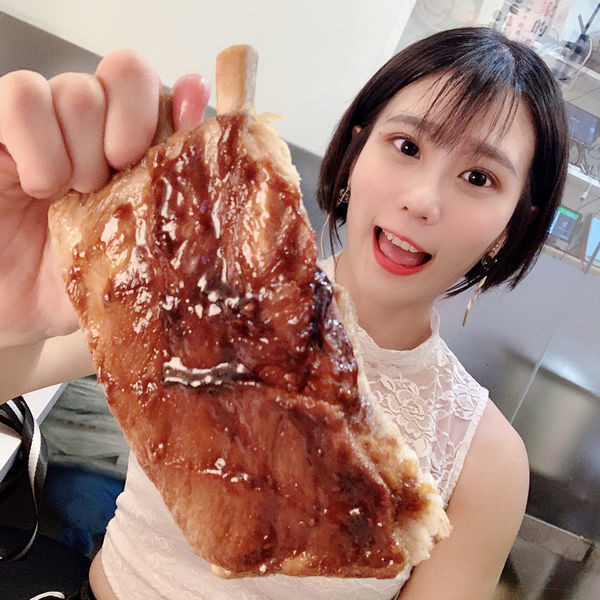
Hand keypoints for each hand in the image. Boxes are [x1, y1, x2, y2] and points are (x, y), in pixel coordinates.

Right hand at [0, 50, 209, 347]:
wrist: (23, 310)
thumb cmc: (84, 276)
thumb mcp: (140, 243)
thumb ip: (172, 183)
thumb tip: (201, 106)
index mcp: (132, 142)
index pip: (158, 84)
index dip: (165, 108)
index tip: (156, 158)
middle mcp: (92, 124)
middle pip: (126, 73)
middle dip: (129, 133)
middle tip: (112, 185)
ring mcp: (45, 123)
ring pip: (77, 88)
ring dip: (83, 149)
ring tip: (74, 193)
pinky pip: (20, 98)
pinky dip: (38, 143)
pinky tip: (42, 185)